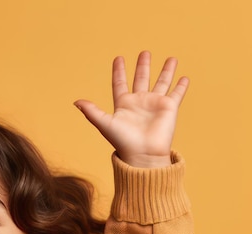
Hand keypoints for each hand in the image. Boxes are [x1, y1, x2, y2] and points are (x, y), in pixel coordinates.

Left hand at [74, 51, 188, 166]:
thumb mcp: (104, 123)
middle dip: (143, 66)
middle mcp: (139, 102)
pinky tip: (184, 77)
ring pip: (162, 82)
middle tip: (145, 53)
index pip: (120, 84)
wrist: (143, 153)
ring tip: (171, 59)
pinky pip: (177, 93)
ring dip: (166, 71)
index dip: (119, 72)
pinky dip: (181, 86)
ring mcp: (155, 104)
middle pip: (141, 79)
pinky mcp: (169, 107)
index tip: (118, 58)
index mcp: (123, 105)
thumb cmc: (123, 141)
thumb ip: (91, 111)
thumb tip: (76, 102)